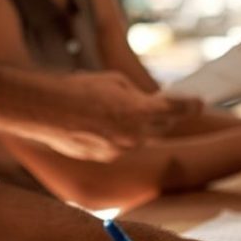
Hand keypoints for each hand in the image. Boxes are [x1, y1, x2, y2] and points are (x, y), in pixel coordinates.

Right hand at [24, 71, 202, 160]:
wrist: (43, 110)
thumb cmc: (76, 89)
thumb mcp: (112, 81)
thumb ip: (134, 93)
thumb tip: (142, 101)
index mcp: (141, 111)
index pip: (177, 109)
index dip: (190, 105)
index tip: (198, 102)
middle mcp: (135, 136)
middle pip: (161, 127)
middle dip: (162, 116)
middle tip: (161, 106)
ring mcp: (119, 150)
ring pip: (137, 138)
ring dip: (133, 126)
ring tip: (112, 110)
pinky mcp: (103, 159)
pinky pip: (116, 146)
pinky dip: (112, 136)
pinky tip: (94, 124)